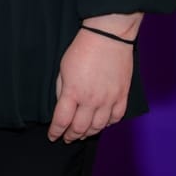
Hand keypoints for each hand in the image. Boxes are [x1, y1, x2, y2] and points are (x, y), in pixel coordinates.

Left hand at [48, 27, 132, 142]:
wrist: (108, 37)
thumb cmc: (82, 50)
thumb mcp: (63, 70)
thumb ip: (62, 91)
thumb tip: (62, 106)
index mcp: (73, 93)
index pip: (62, 121)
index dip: (56, 132)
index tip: (52, 136)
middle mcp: (92, 100)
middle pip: (80, 128)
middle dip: (71, 136)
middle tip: (67, 138)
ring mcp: (109, 99)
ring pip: (99, 126)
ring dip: (89, 133)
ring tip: (82, 134)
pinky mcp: (122, 95)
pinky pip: (116, 117)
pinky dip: (108, 124)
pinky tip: (102, 124)